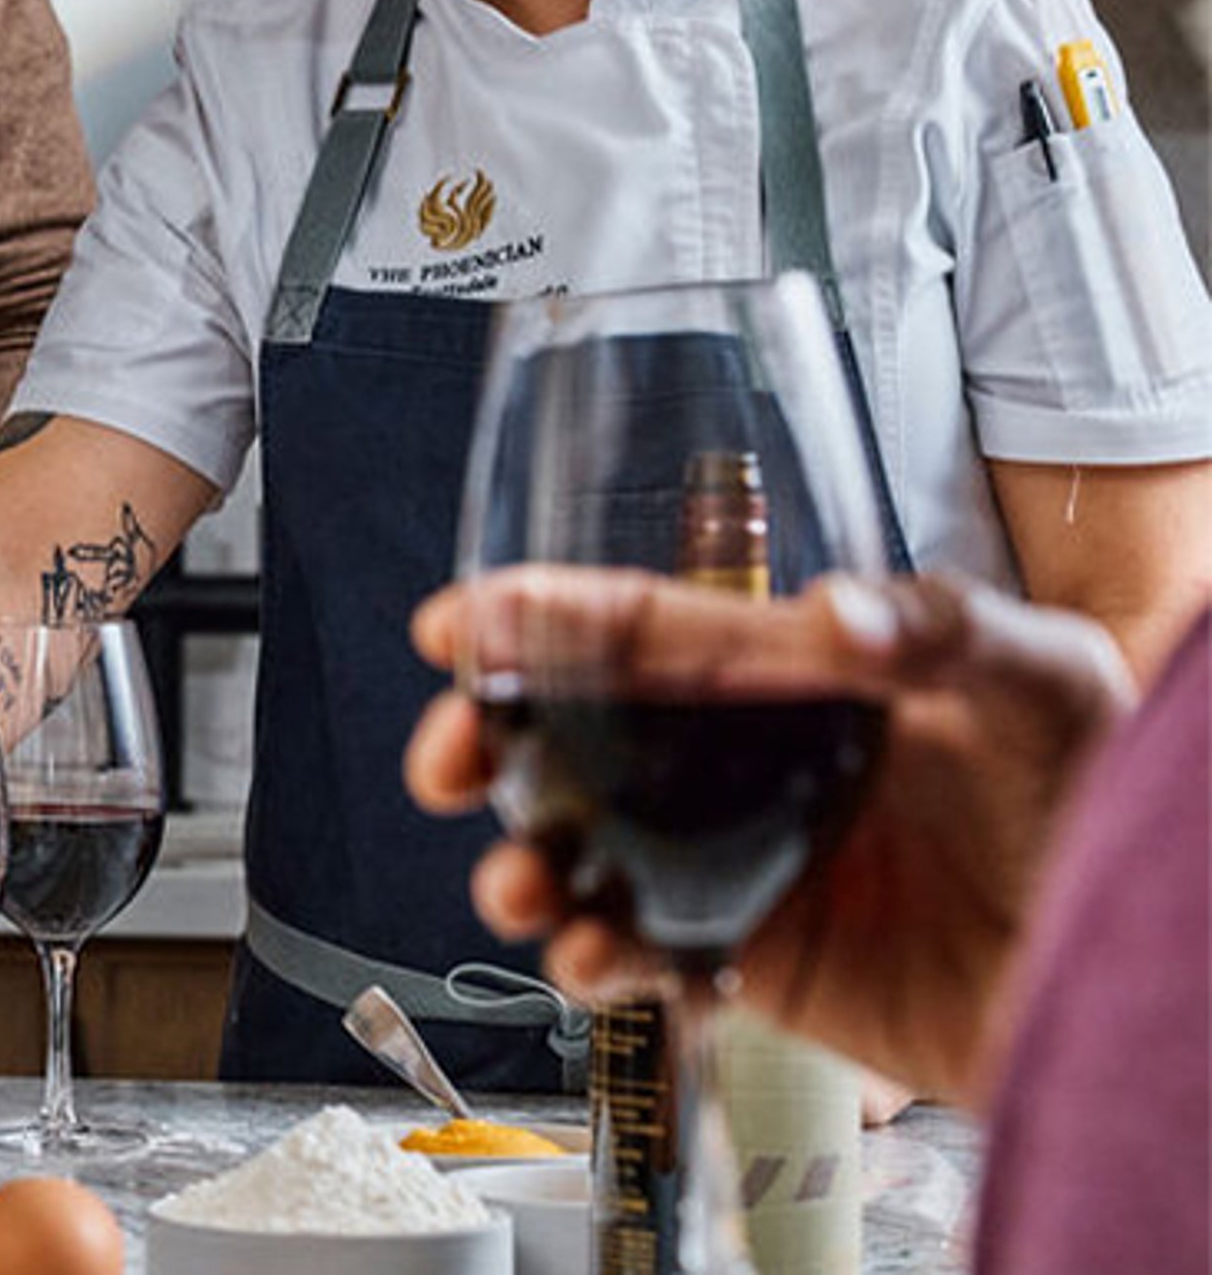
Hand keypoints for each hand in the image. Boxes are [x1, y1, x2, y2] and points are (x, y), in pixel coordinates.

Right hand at [403, 568, 1134, 1100]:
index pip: (649, 630)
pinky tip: (594, 954)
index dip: (542, 619)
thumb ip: (942, 629)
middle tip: (447, 760)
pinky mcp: (760, 963)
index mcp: (805, 677)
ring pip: (585, 853)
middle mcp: (757, 765)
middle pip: (578, 738)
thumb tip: (833, 610)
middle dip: (485, 743)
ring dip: (522, 862)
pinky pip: (641, 959)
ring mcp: (749, 865)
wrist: (1155, 977)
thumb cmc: (1121, 800)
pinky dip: (592, 960)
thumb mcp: (1047, 678)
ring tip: (519, 881)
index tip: (458, 624)